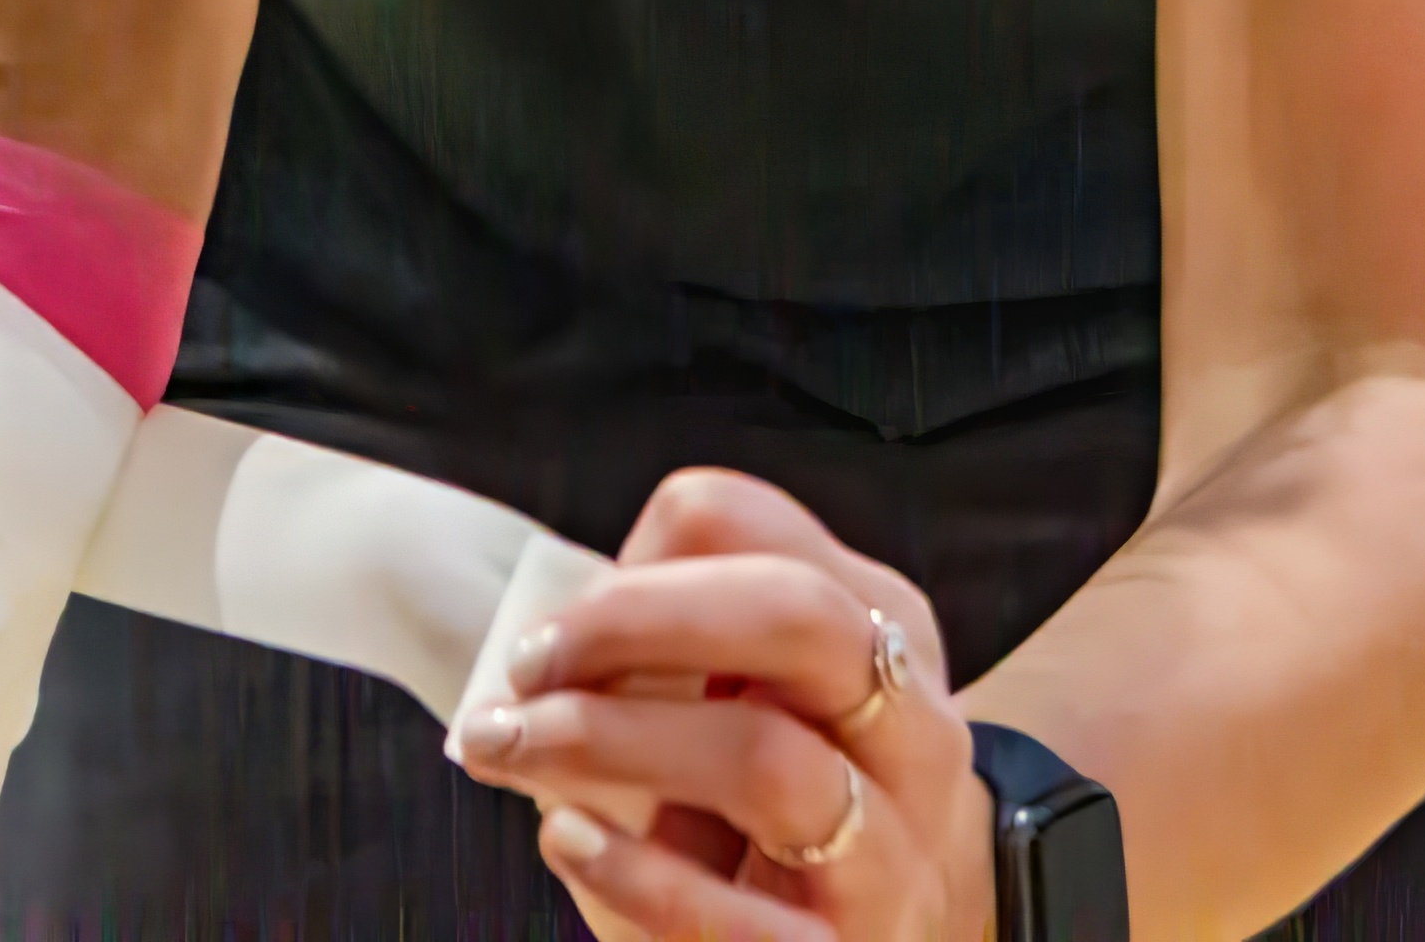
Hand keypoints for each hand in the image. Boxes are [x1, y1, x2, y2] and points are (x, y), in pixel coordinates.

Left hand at [456, 471, 990, 941]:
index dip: (633, 566)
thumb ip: (665, 650)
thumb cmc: (774, 806)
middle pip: (799, 614)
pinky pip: (747, 921)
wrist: (879, 941)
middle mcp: (911, 730)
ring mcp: (897, 853)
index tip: (550, 628)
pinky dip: (638, 875)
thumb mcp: (741, 701)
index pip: (748, 525)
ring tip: (513, 749)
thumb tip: (536, 636)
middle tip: (527, 666)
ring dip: (610, 739)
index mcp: (880, 626)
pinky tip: (567, 842)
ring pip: (769, 760)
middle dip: (637, 620)